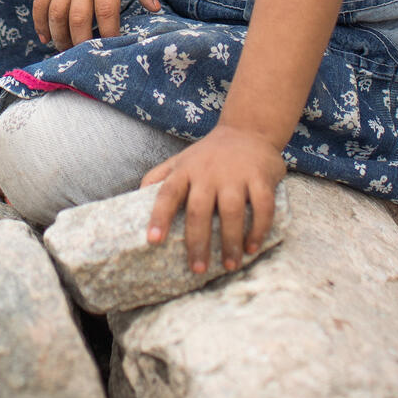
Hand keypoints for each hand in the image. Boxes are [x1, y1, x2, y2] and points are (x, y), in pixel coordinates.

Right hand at [33, 0, 158, 50]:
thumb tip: (155, 9)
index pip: (107, 12)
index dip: (109, 34)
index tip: (114, 49)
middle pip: (79, 19)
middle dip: (82, 42)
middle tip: (87, 57)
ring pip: (56, 14)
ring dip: (60, 36)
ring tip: (66, 51)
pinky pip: (40, 3)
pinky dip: (39, 22)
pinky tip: (44, 37)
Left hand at [141, 126, 284, 273]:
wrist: (248, 129)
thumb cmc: (208, 154)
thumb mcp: (181, 160)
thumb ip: (159, 176)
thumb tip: (135, 197)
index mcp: (185, 170)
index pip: (167, 193)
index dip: (159, 217)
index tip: (153, 240)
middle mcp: (208, 172)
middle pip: (199, 209)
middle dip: (197, 241)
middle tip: (197, 268)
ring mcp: (235, 174)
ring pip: (231, 211)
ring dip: (230, 241)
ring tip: (229, 265)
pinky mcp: (260, 177)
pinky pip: (262, 207)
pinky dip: (258, 229)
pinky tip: (252, 248)